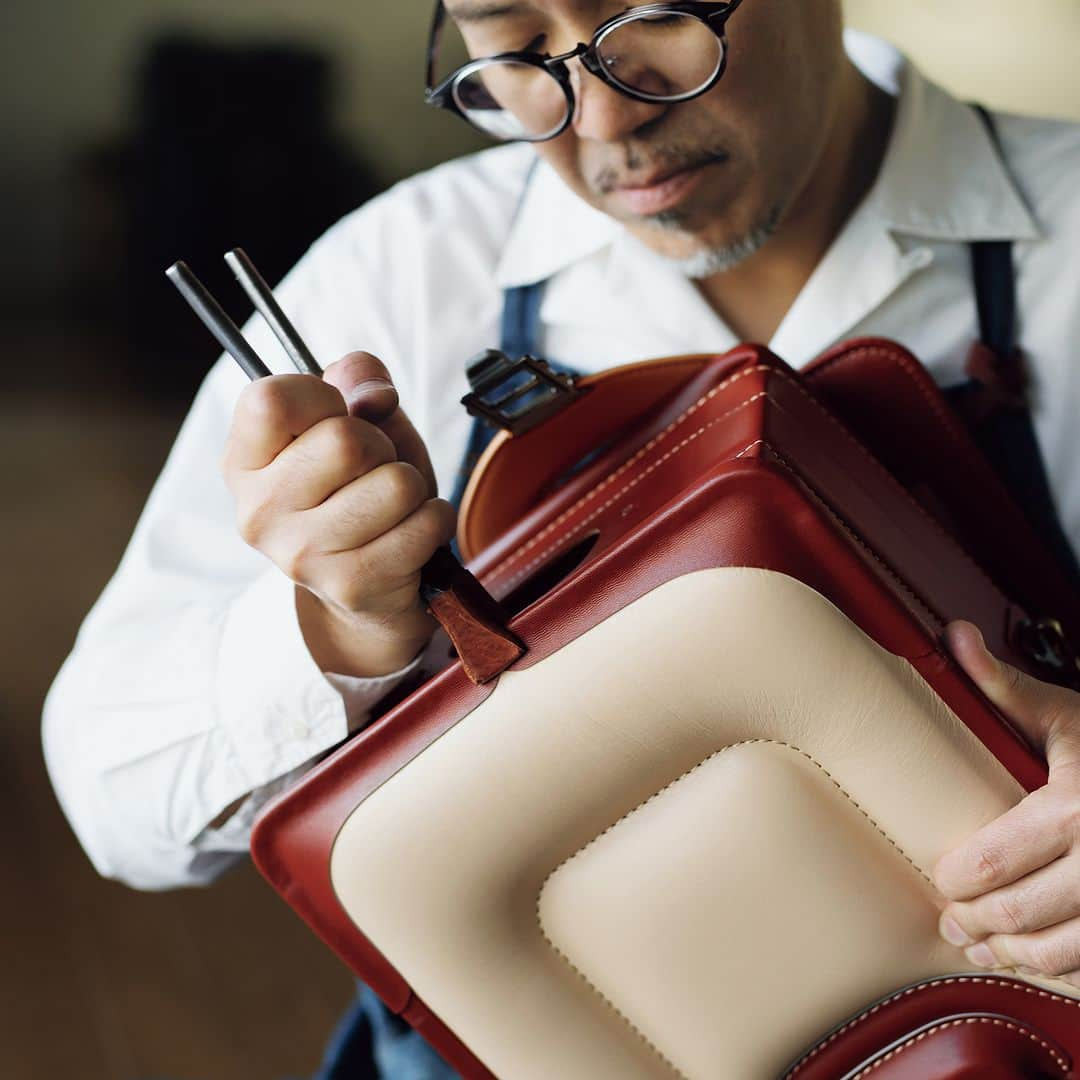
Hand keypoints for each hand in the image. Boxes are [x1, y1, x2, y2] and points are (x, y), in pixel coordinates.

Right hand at [223, 351, 456, 677]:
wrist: (369, 585)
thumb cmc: (361, 489)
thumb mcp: (359, 422)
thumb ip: (359, 380)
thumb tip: (376, 395)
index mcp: (245, 462)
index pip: (272, 399)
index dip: (322, 396)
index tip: (334, 418)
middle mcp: (259, 510)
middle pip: (346, 440)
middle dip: (382, 447)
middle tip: (373, 471)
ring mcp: (300, 553)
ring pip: (395, 484)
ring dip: (413, 487)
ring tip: (394, 506)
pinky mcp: (348, 585)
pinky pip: (423, 526)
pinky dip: (435, 520)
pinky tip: (412, 533)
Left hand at [933, 620, 1079, 985]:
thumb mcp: (1064, 713)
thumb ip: (1004, 685)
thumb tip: (955, 635)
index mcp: (1076, 806)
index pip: (995, 860)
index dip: (957, 879)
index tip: (941, 878)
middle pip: (1020, 912)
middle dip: (976, 922)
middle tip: (952, 921)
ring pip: (1061, 951)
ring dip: (1015, 954)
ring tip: (984, 945)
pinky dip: (1061, 968)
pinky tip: (1036, 957)